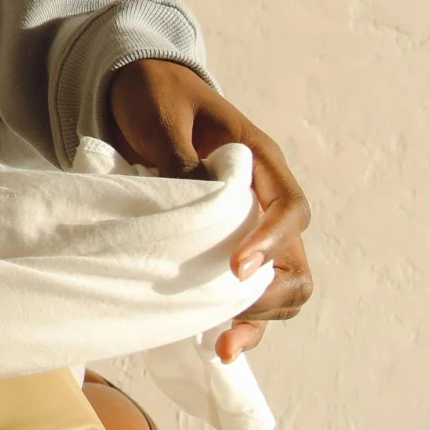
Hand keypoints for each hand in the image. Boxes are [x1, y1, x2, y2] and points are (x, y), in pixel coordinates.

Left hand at [107, 58, 312, 360]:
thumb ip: (180, 157)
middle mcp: (263, 197)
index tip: (238, 268)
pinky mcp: (222, 243)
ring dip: (258, 316)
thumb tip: (194, 203)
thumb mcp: (163, 115)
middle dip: (271, 293)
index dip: (272, 242)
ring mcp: (247, 224)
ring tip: (224, 342)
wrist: (135, 87)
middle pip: (295, 259)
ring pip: (279, 283)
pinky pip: (246, 289)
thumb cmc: (154, 94)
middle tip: (229, 317)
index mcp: (259, 159)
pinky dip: (238, 318)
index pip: (290, 207)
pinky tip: (216, 342)